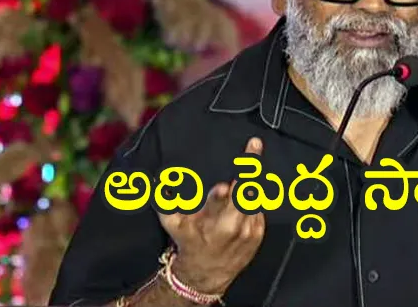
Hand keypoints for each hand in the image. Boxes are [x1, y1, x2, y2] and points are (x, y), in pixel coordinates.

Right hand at [157, 137, 265, 293]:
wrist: (207, 274)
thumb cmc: (189, 244)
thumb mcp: (173, 225)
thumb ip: (166, 203)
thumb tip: (158, 183)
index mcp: (210, 223)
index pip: (216, 204)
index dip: (219, 197)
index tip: (223, 186)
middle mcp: (232, 227)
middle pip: (245, 194)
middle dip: (250, 169)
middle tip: (254, 144)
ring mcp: (249, 230)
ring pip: (254, 197)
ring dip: (252, 179)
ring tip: (253, 153)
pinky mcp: (259, 233)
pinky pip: (258, 208)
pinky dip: (253, 199)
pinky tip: (245, 196)